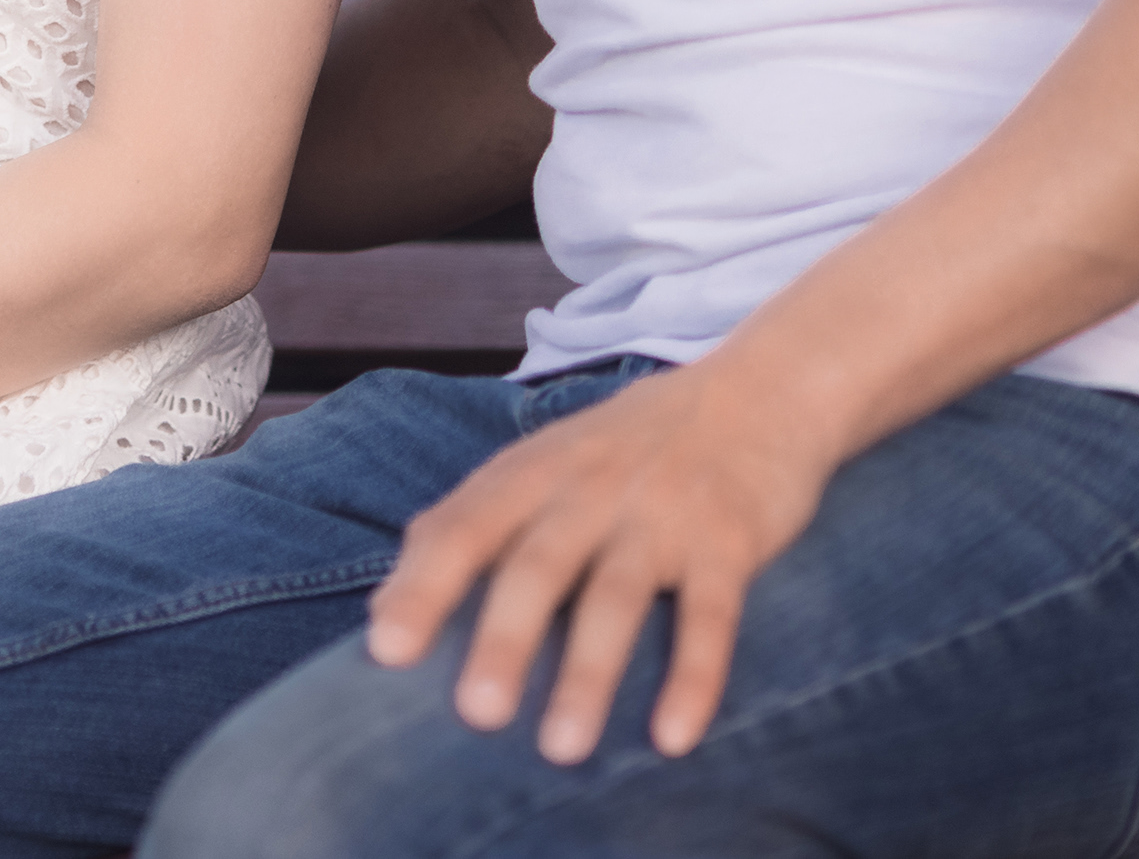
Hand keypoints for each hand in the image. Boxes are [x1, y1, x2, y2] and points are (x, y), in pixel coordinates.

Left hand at [363, 354, 839, 764]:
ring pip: (617, 596)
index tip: (385, 652)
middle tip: (477, 715)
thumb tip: (379, 617)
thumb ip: (466, 527)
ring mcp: (660, 514)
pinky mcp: (728, 541)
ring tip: (563, 749)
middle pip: (537, 566)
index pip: (462, 528)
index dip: (422, 588)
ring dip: (590, 673)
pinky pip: (710, 614)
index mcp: (531, 475)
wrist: (758, 390)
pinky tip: (672, 736)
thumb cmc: (624, 448)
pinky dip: (693, 675)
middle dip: (505, 640)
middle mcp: (588, 490)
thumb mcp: (539, 466)